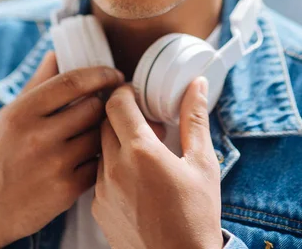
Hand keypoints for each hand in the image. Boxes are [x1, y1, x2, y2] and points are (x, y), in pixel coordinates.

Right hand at [0, 52, 124, 247]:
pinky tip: (91, 156)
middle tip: (104, 106)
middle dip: (102, 104)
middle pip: (93, 107)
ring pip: (99, 135)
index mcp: (22, 112)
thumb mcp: (8, 115)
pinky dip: (99, 158)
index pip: (73, 81)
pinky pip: (98, 164)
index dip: (100, 74)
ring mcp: (54, 165)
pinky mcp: (66, 191)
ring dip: (102, 131)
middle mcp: (38, 136)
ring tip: (96, 131)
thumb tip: (56, 53)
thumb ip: (36, 83)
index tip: (114, 74)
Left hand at [91, 76, 223, 248]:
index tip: (136, 93)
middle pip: (105, 122)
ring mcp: (102, 190)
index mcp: (140, 151)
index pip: (116, 103)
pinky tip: (136, 179)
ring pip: (100, 148)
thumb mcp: (203, 163)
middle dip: (122, 115)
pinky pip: (98, 175)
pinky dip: (113, 167)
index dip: (124, 92)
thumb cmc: (197, 218)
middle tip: (145, 122)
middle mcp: (114, 167)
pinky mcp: (98, 209)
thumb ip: (195, 118)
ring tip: (143, 152)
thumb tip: (197, 85)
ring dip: (117, 142)